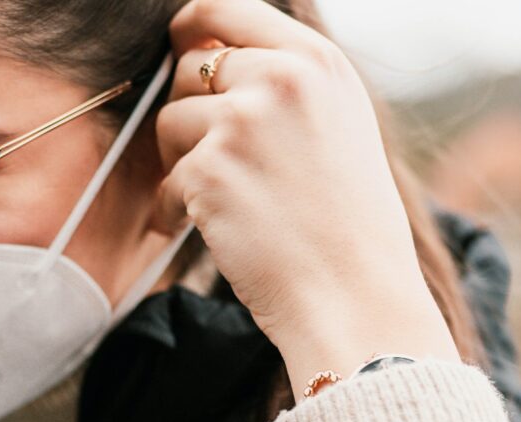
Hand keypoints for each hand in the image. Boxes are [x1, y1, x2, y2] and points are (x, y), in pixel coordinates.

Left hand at [156, 0, 458, 399]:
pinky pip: (165, 180)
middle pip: (190, 70)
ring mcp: (240, 123)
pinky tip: (213, 230)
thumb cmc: (346, 222)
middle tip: (219, 162)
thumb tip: (206, 56)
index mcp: (316, 61)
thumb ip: (283, 82)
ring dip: (182, 162)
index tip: (179, 43)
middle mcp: (279, 80)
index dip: (191, 26)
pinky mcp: (207, 171)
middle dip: (192, 115)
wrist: (355, 294)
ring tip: (224, 200)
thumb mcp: (335, 123)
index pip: (226, 8)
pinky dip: (177, 209)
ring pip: (169, 123)